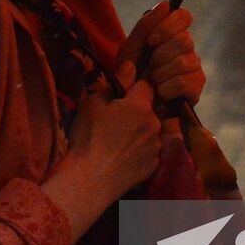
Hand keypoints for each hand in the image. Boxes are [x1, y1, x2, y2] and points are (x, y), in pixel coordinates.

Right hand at [66, 60, 161, 196]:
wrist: (90, 179)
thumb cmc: (88, 137)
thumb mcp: (94, 103)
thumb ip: (115, 82)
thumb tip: (131, 65)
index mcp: (140, 106)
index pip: (146, 85)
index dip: (134, 88)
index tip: (120, 96)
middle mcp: (154, 124)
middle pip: (150, 109)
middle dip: (137, 110)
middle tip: (116, 120)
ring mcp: (155, 146)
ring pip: (151, 130)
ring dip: (140, 131)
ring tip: (118, 141)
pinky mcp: (154, 165)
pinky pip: (150, 150)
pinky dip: (140, 150)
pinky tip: (123, 156)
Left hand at [119, 1, 205, 106]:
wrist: (131, 108)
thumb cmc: (131, 76)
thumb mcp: (131, 49)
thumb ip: (145, 26)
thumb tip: (165, 3)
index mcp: (171, 35)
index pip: (183, 16)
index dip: (168, 26)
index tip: (151, 41)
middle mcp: (186, 49)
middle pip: (184, 39)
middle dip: (161, 55)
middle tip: (150, 67)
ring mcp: (194, 68)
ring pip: (185, 61)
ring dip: (161, 74)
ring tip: (153, 83)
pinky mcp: (196, 88)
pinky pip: (184, 81)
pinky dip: (167, 88)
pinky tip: (161, 94)